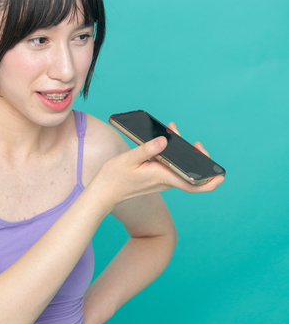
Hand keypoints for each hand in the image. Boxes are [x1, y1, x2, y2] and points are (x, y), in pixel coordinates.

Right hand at [97, 123, 224, 210]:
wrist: (103, 193)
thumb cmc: (114, 178)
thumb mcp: (128, 159)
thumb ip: (147, 149)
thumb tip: (164, 141)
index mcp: (162, 177)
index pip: (193, 185)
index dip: (209, 182)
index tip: (220, 176)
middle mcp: (165, 181)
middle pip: (190, 174)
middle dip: (198, 158)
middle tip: (196, 143)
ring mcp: (161, 180)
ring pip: (180, 168)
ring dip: (183, 152)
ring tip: (174, 130)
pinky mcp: (155, 177)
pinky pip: (170, 167)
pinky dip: (172, 154)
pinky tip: (164, 139)